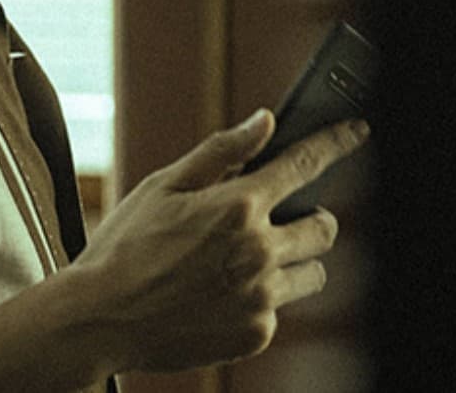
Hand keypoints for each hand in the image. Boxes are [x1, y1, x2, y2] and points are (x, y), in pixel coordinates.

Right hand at [69, 109, 370, 374]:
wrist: (99, 320)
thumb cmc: (124, 247)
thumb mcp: (164, 185)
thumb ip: (221, 152)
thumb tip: (264, 121)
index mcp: (237, 206)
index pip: (304, 165)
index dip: (336, 143)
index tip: (356, 131)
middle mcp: (259, 252)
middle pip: (325, 229)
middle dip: (311, 219)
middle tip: (281, 220)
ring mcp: (260, 297)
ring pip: (312, 274)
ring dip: (292, 263)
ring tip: (246, 263)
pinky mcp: (255, 334)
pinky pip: (279, 310)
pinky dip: (261, 300)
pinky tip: (220, 295)